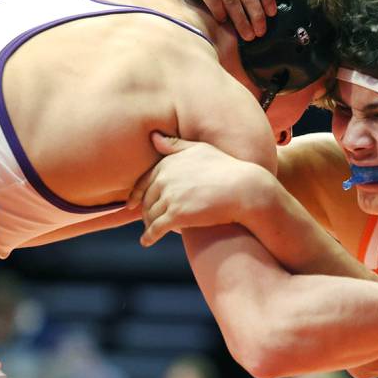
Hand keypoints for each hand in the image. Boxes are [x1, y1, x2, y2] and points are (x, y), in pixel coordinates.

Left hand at [127, 132, 270, 245]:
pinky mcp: (177, 215)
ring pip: (150, 215)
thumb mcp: (201, 149)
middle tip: (147, 220)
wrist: (245, 190)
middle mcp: (165, 178)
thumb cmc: (227, 168)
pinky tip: (147, 242)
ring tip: (151, 230)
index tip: (133, 202)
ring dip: (149, 224)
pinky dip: (149, 236)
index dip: (137, 193)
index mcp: (168, 163)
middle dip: (145, 211)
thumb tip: (153, 136)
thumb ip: (176, 145)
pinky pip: (156, 229)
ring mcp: (170, 197)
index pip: (145, 180)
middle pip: (147, 199)